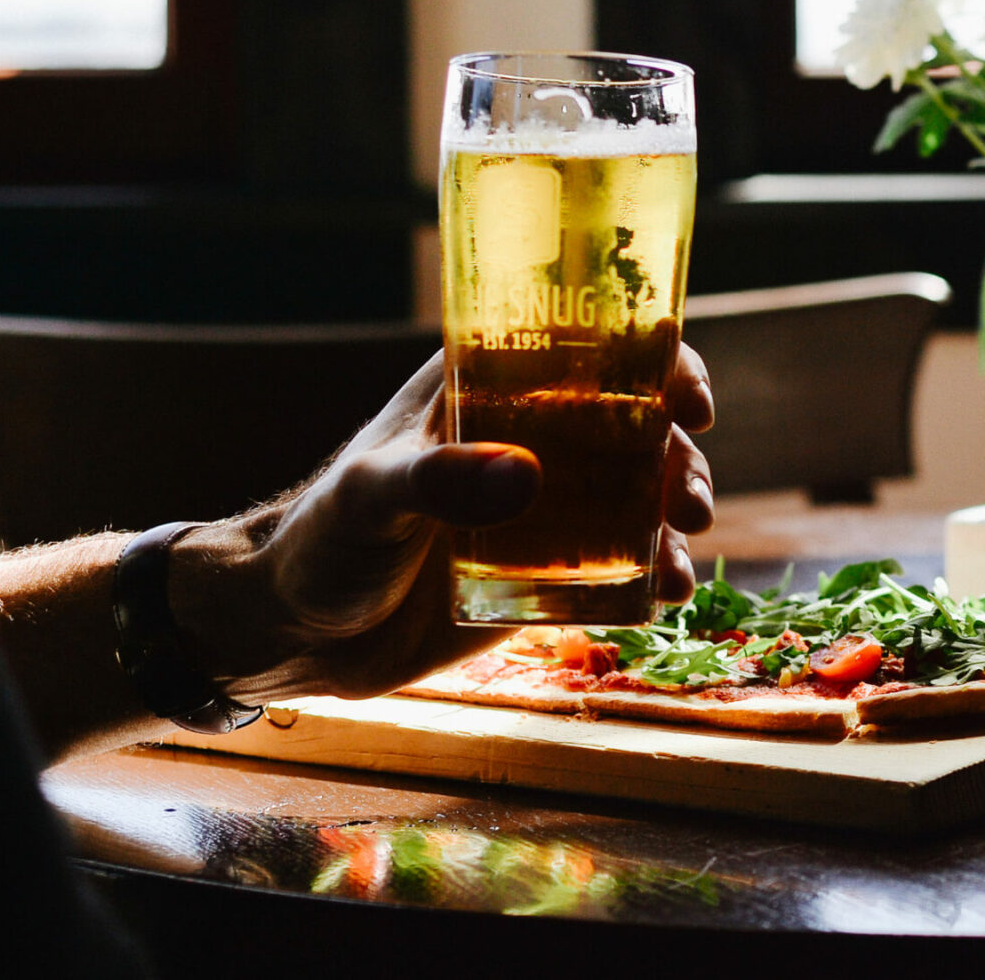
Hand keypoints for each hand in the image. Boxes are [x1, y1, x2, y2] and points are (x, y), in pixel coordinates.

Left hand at [175, 346, 716, 702]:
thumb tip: (528, 476)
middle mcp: (530, 441)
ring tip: (685, 548)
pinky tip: (670, 591)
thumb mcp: (372, 495)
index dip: (658, 361)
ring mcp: (544, 509)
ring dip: (682, 512)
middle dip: (682, 458)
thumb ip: (438, 480)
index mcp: (491, 389)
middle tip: (688, 501)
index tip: (688, 399)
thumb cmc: (320, 540)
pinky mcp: (549, 574)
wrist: (296, 632)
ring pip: (643, 494)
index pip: (591, 351)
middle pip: (638, 426)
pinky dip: (661, 573)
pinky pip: (624, 566)